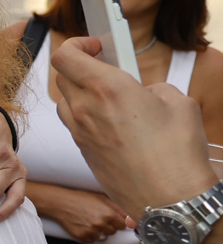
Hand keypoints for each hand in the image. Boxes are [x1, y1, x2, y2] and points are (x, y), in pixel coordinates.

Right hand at [30, 182, 133, 243]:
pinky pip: (92, 240)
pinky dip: (89, 235)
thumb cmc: (81, 198)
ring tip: (90, 222)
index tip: (112, 218)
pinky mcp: (82, 236)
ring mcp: (91, 231)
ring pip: (103, 237)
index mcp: (109, 213)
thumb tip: (130, 216)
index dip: (118, 220)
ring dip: (99, 231)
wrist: (61, 203)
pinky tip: (84, 226)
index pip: (123, 224)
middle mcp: (101, 223)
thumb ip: (117, 207)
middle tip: (98, 218)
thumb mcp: (101, 197)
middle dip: (108, 226)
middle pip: (113, 231)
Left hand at [51, 36, 215, 217]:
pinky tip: (112, 121)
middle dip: (81, 66)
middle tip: (105, 68)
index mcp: (107, 88)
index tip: (96, 45)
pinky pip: (75, 124)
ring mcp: (80, 133)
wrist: (169, 199)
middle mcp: (86, 109)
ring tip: (110, 96)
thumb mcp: (179, 102)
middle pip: (63, 76)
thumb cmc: (178, 152)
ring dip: (81, 92)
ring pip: (65, 101)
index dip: (77, 44)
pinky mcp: (83, 152)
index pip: (66, 55)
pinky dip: (86, 116)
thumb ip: (155, 88)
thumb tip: (144, 92)